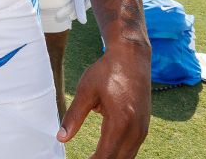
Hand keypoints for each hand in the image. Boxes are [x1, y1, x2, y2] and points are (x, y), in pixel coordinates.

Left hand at [58, 43, 150, 157]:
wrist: (132, 57)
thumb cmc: (107, 71)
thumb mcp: (85, 91)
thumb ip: (73, 117)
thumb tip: (61, 138)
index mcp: (120, 122)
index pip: (105, 156)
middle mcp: (135, 130)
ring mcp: (142, 129)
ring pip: (127, 157)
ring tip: (91, 158)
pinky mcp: (144, 125)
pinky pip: (132, 148)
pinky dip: (119, 154)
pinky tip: (104, 153)